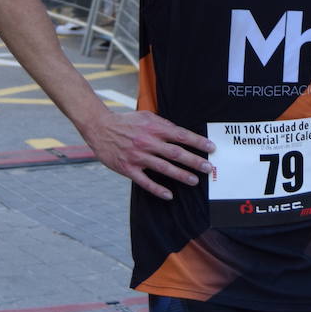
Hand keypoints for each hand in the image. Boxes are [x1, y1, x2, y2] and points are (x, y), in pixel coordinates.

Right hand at [82, 110, 214, 199]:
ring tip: (194, 180)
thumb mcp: (146, 116)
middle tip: (208, 168)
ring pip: (163, 168)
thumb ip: (163, 125)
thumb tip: (181, 134)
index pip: (181, 135)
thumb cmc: (126, 122)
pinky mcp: (128, 168)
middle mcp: (147, 142)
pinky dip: (157, 189)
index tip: (211, 148)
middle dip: (194, 161)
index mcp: (154, 128)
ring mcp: (138, 156)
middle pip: (175, 153)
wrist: (99, 127)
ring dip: (180, 175)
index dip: (197, 142)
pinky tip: (169, 195)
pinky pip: (145, 181)